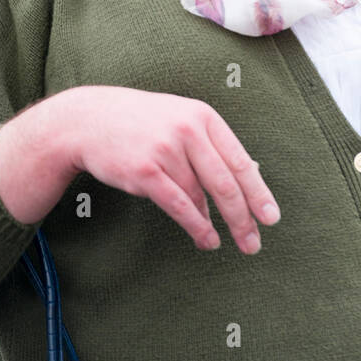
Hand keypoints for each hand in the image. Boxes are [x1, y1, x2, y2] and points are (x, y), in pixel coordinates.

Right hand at [66, 85, 280, 254]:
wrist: (90, 119)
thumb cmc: (142, 124)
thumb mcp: (181, 119)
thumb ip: (212, 145)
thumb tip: (251, 175)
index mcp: (203, 116)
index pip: (240, 160)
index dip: (258, 192)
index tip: (271, 218)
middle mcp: (188, 130)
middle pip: (226, 182)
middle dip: (243, 217)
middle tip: (254, 243)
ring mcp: (166, 150)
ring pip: (201, 196)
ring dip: (215, 225)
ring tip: (222, 243)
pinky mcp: (145, 171)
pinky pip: (178, 205)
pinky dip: (195, 225)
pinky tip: (204, 238)